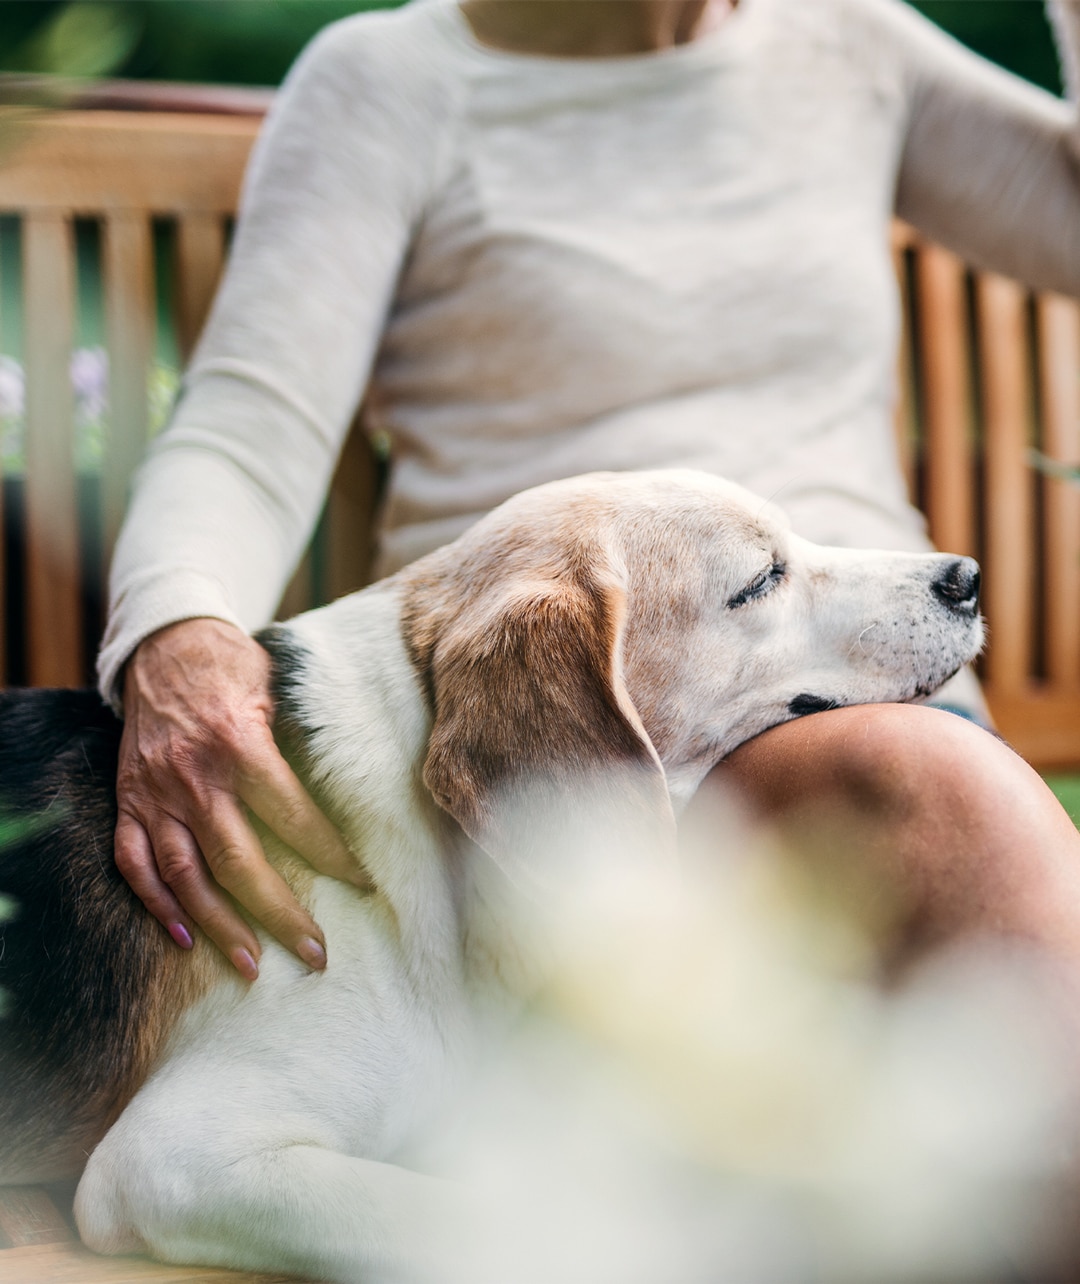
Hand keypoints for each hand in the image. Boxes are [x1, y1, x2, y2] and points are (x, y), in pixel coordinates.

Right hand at [115, 618, 362, 978]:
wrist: (163, 644)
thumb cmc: (233, 665)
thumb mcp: (277, 690)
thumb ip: (300, 742)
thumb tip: (350, 795)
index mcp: (241, 745)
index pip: (293, 816)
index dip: (330, 855)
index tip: (361, 885)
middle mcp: (194, 777)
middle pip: (238, 861)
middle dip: (279, 913)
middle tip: (314, 953)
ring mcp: (155, 794)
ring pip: (185, 875)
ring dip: (219, 926)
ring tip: (251, 966)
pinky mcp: (128, 801)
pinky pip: (134, 863)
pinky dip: (157, 905)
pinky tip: (184, 939)